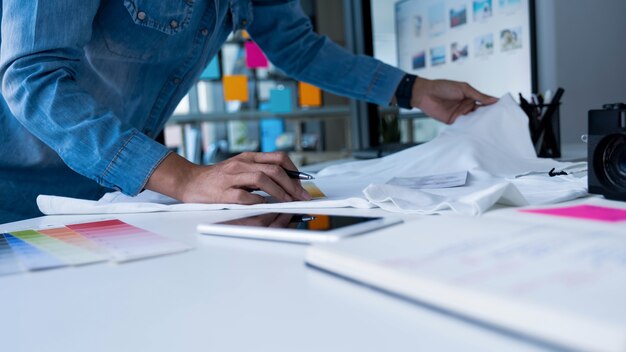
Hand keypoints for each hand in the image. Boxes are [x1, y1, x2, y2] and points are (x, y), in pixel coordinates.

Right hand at [146, 152, 311, 203]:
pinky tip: (265, 206)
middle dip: (292, 184)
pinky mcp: (223, 192)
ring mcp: (232, 178)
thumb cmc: (218, 178)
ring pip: (262, 179)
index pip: (279, 158)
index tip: (303, 184)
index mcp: (248, 158)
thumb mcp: (241, 168)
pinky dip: (258, 201)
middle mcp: (241, 164)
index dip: (295, 171)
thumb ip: (261, 171)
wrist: (190, 181)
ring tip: (288, 202)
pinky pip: (245, 196)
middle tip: (301, 197)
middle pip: (274, 169)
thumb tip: (288, 182)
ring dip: (279, 192)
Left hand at [410, 77, 497, 123]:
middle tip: (500, 124)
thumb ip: (478, 96)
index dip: (493, 108)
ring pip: (473, 121)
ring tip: (491, 130)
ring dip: (480, 125)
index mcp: (471, 98)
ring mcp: (460, 115)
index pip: (485, 104)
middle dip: (489, 118)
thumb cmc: (443, 87)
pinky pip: (463, 127)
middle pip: (481, 115)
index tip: (504, 112)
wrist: (425, 93)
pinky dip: (469, 129)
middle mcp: (467, 107)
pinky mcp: (453, 122)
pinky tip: (476, 132)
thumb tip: (494, 99)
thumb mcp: (464, 88)